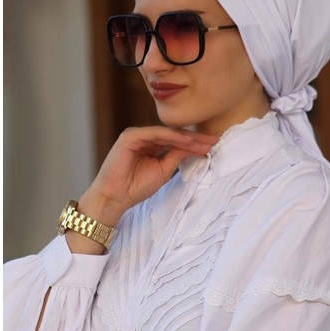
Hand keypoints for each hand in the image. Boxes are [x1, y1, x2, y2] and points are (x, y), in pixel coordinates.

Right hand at [79, 125, 217, 226]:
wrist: (114, 197)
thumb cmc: (135, 187)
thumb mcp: (163, 171)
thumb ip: (176, 157)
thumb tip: (195, 148)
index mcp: (151, 145)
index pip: (177, 141)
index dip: (195, 143)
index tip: (213, 146)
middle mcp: (145, 137)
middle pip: (174, 135)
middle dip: (195, 138)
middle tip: (215, 139)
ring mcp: (137, 135)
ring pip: (167, 133)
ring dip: (187, 137)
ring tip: (205, 141)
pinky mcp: (130, 136)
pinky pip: (156, 134)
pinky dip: (172, 137)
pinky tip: (187, 141)